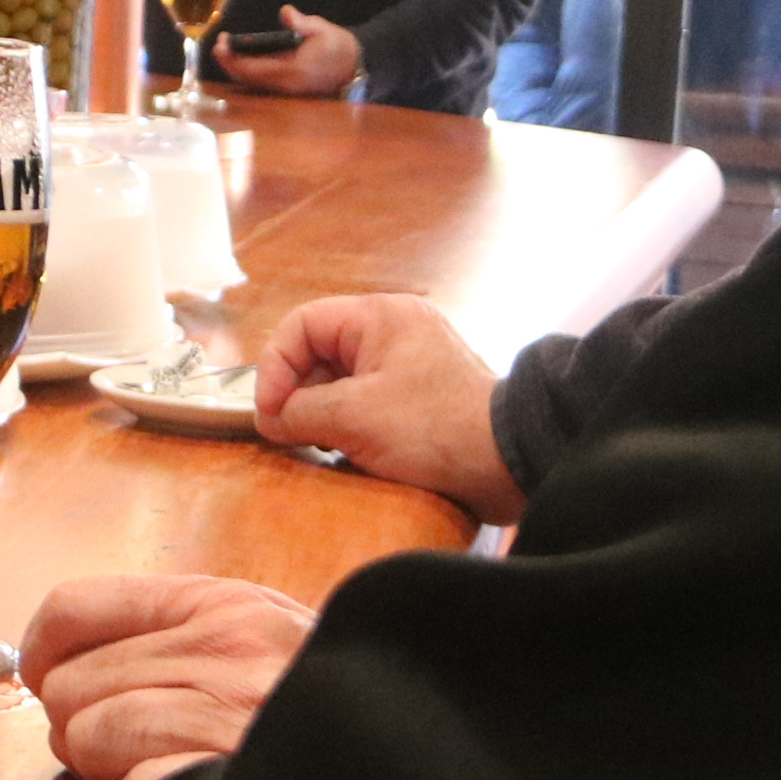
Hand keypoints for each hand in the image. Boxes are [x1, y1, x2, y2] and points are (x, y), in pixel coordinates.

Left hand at [24, 574, 318, 779]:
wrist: (419, 763)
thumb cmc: (328, 709)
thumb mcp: (265, 640)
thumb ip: (175, 636)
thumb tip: (56, 665)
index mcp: (224, 604)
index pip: (73, 606)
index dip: (45, 653)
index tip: (52, 682)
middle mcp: (226, 649)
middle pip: (67, 689)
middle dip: (88, 731)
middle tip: (142, 750)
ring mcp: (229, 717)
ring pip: (88, 740)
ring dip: (115, 774)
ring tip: (172, 775)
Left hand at [215, 4, 361, 98]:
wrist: (355, 66)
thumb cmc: (339, 46)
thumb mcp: (323, 29)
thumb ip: (302, 23)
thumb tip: (286, 12)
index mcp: (294, 70)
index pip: (255, 68)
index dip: (234, 59)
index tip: (221, 44)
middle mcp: (287, 85)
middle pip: (249, 79)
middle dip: (230, 63)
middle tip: (218, 46)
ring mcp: (287, 91)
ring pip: (253, 83)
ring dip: (237, 68)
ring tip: (225, 51)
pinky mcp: (288, 90)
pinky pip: (261, 83)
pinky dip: (248, 72)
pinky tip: (240, 60)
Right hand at [258, 293, 524, 523]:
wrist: (511, 462)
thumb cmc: (431, 428)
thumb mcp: (354, 417)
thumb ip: (301, 412)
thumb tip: (270, 419)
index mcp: (379, 317)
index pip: (302, 325)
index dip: (275, 366)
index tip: (270, 413)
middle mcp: (394, 331)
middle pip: (320, 353)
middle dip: (299, 394)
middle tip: (290, 435)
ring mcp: (411, 365)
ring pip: (343, 382)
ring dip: (324, 414)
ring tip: (322, 446)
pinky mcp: (422, 399)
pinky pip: (369, 403)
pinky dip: (351, 426)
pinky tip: (350, 454)